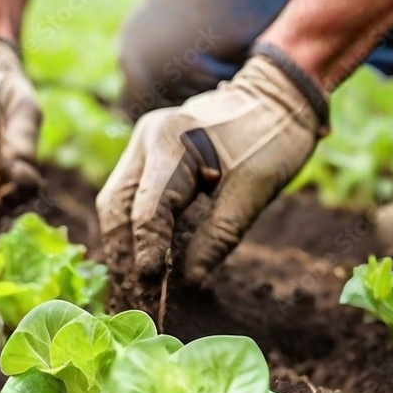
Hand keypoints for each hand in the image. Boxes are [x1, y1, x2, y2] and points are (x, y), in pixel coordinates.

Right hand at [96, 48, 328, 285]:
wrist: (278, 97)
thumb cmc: (272, 141)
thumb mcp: (252, 192)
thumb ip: (218, 237)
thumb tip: (190, 281)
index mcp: (172, 142)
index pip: (148, 209)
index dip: (145, 251)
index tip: (148, 287)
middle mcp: (147, 138)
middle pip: (116, 205)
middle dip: (123, 252)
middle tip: (134, 294)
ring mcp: (143, 142)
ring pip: (114, 201)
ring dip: (121, 242)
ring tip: (132, 283)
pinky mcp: (147, 151)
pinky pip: (127, 194)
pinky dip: (130, 227)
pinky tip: (138, 256)